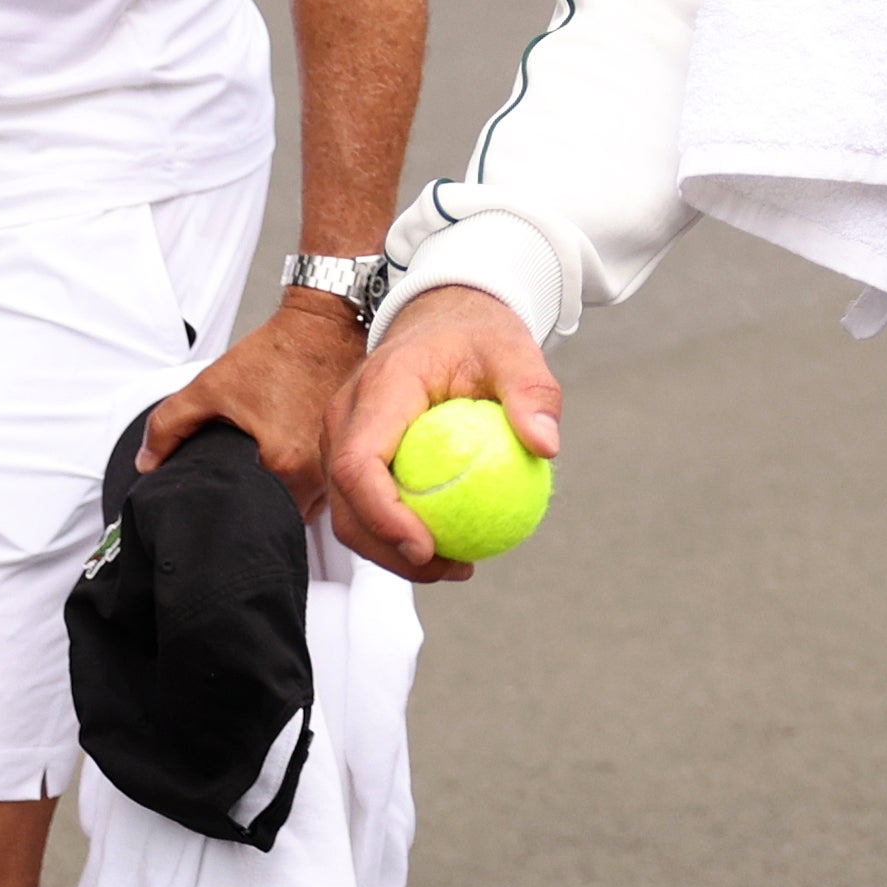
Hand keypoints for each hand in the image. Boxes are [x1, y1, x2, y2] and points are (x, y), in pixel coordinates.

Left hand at [144, 290, 370, 518]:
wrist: (322, 328)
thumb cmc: (279, 353)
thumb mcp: (211, 386)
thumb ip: (169, 426)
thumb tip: (148, 461)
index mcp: (283, 464)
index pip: (250, 515)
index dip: (229, 505)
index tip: (223, 490)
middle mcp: (314, 472)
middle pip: (278, 514)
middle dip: (256, 502)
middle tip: (241, 475)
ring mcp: (332, 465)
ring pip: (303, 506)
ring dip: (283, 495)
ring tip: (266, 465)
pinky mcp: (342, 457)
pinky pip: (320, 489)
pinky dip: (302, 481)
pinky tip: (289, 457)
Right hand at [327, 284, 563, 583]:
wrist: (443, 317)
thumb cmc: (478, 334)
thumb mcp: (515, 350)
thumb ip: (532, 392)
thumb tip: (546, 446)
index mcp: (380, 388)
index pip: (357, 462)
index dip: (381, 514)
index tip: (426, 547)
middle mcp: (345, 414)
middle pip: (346, 501)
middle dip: (388, 549)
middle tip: (451, 569)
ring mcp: (341, 437)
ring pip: (349, 512)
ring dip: (392, 551)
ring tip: (456, 566)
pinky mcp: (351, 454)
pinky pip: (365, 503)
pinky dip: (397, 532)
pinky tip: (449, 547)